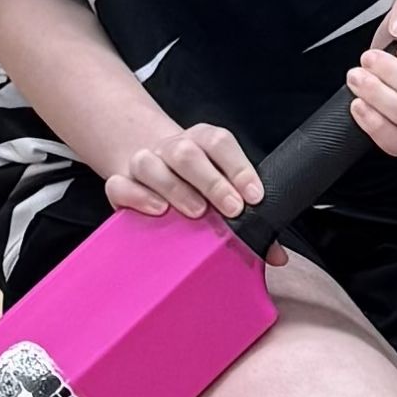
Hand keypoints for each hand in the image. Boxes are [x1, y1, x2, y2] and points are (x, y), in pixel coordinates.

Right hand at [105, 121, 262, 222]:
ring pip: (151, 163)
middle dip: (212, 182)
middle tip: (231, 210)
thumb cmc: (197, 182)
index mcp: (203, 140)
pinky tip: (156, 211)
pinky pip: (120, 184)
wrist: (154, 163)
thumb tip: (276, 256)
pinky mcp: (121, 182)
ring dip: (175, 188)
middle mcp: (172, 147)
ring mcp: (145, 162)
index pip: (221, 143)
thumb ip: (251, 218)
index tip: (255, 198)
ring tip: (195, 213)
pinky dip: (136, 196)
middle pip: (188, 152)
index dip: (240, 168)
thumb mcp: (226, 189)